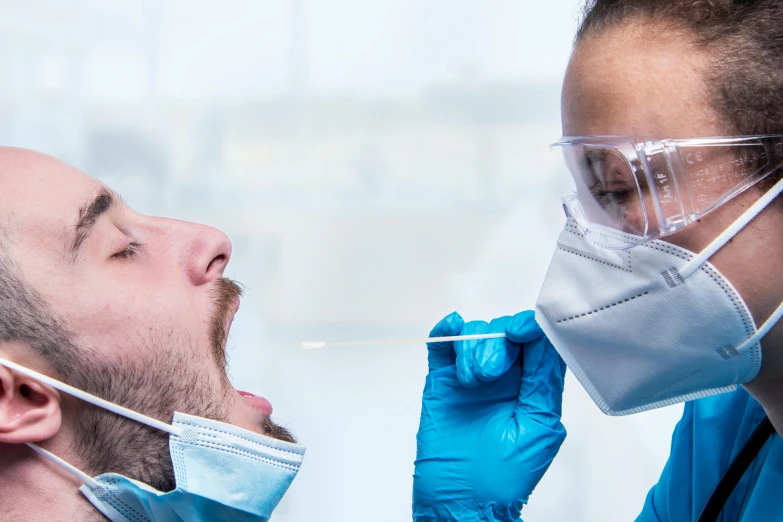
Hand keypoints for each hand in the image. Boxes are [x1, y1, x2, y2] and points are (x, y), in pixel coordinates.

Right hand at [412, 311, 566, 521]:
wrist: (460, 503)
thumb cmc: (503, 479)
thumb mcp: (537, 428)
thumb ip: (542, 382)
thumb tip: (547, 339)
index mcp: (531, 388)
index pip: (535, 342)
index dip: (528, 328)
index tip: (519, 331)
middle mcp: (503, 379)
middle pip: (502, 334)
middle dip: (495, 346)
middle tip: (489, 376)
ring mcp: (470, 379)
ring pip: (473, 336)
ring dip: (471, 349)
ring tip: (470, 383)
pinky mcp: (442, 383)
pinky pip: (441, 347)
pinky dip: (445, 331)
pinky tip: (451, 328)